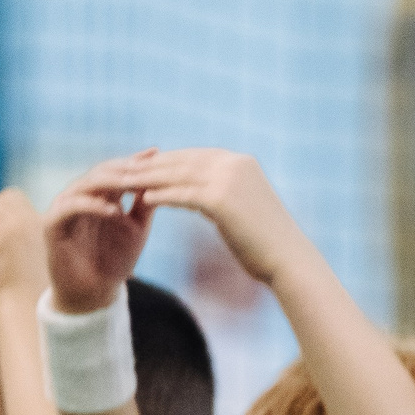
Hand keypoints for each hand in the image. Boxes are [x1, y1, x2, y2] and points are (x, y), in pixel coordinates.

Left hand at [0, 190, 44, 305]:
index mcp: (50, 227)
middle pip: (7, 197)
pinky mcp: (0, 233)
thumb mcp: (34, 264)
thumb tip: (5, 244)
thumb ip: (24, 247)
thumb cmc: (31, 297)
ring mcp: (20, 224)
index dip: (3, 209)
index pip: (23, 203)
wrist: (28, 310)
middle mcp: (38, 221)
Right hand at [47, 154, 157, 312]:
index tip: (157, 154)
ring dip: (110, 183)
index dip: (135, 161)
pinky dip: (91, 205)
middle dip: (125, 168)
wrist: (93, 292)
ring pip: (85, 185)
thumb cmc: (115, 260)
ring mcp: (64, 207)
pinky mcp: (51, 224)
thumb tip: (162, 178)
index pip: (116, 170)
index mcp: (100, 195)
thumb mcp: (137, 229)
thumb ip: (145, 205)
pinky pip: (70, 207)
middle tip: (146, 165)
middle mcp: (80, 196)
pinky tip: (113, 210)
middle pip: (101, 172)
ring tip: (134, 183)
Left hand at [116, 149, 304, 286]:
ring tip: (126, 183)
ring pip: (178, 176)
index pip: (194, 156)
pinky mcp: (221, 199)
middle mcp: (235, 164)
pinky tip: (144, 199)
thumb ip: (221, 193)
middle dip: (152, 165)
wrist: (289, 259)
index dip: (167, 160)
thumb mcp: (243, 207)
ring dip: (149, 179)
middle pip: (182, 161)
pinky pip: (182, 195)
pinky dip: (162, 196)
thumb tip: (198, 195)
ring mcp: (228, 180)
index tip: (144, 166)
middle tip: (126, 169)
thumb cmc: (266, 241)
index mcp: (241, 162)